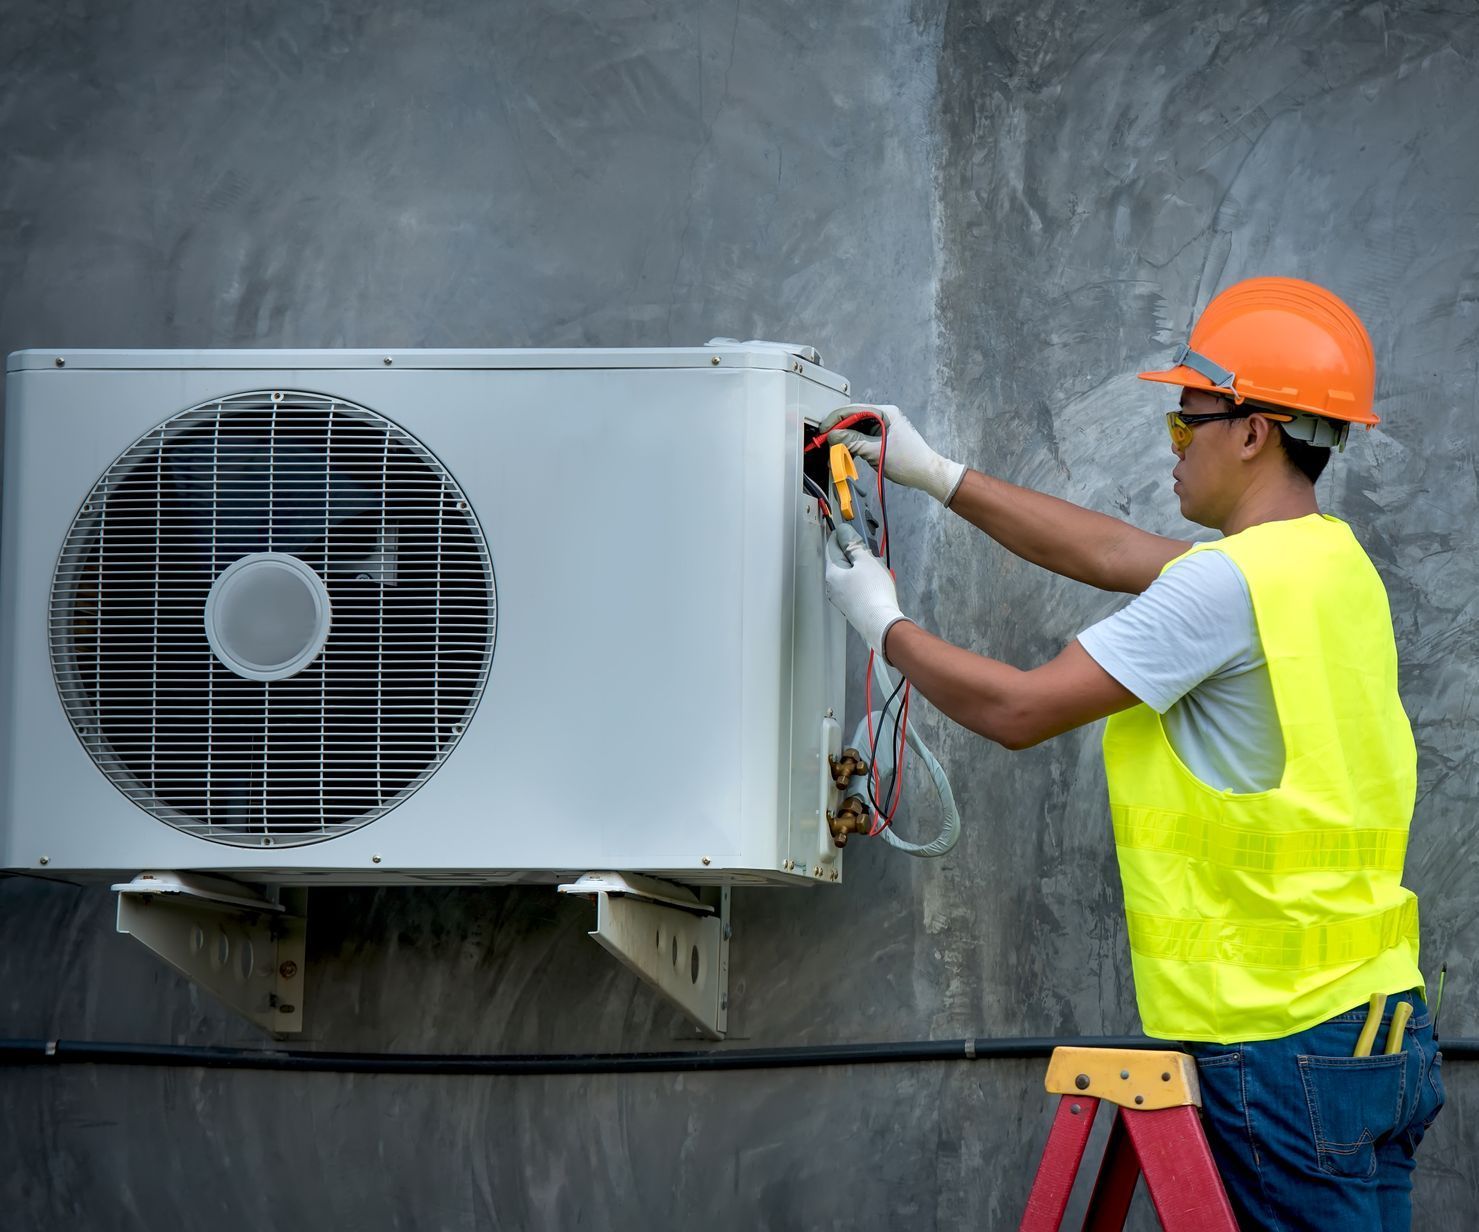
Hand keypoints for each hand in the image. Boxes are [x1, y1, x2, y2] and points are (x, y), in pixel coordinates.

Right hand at [818, 403, 965, 505]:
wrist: (927, 474)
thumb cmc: (911, 461)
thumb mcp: (876, 451)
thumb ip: (853, 442)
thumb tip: (833, 436)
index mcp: (885, 412)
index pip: (852, 410)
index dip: (835, 420)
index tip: (823, 432)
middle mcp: (883, 416)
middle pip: (852, 419)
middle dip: (838, 432)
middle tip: (826, 444)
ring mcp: (882, 427)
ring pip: (855, 430)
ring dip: (844, 441)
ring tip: (835, 452)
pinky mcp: (881, 438)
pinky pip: (861, 438)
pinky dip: (852, 446)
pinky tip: (845, 454)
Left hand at [824, 525, 909, 660]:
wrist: (881, 623)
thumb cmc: (873, 590)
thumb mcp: (865, 561)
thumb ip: (854, 545)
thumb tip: (843, 532)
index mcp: (832, 572)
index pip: (831, 546)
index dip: (841, 536)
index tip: (852, 531)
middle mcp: (831, 586)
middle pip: (840, 561)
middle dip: (854, 553)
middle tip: (869, 552)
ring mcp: (841, 598)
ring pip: (849, 575)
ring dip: (861, 568)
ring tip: (876, 568)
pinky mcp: (851, 607)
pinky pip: (854, 587)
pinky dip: (863, 580)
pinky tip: (876, 583)